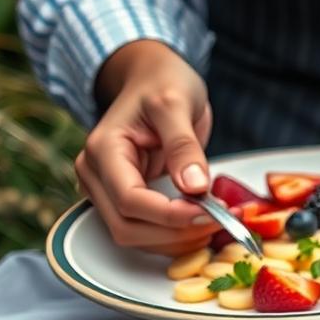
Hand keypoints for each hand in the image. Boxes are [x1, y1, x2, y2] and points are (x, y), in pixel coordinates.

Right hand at [76, 40, 220, 255]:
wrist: (154, 79)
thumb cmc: (161, 83)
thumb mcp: (176, 103)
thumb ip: (183, 145)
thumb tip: (194, 186)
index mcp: (102, 150)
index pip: (129, 200)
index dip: (170, 216)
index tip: (211, 213)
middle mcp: (96, 175)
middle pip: (128, 227)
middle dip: (177, 233)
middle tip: (222, 220)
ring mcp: (108, 190)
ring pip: (136, 237)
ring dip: (178, 240)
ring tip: (219, 221)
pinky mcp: (127, 200)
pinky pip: (147, 232)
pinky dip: (176, 236)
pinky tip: (204, 223)